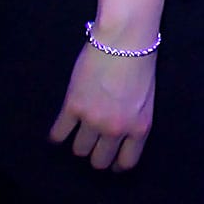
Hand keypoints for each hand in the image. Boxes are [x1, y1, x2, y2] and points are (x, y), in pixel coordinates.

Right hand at [48, 41, 156, 170]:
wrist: (124, 39)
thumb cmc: (141, 62)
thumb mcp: (147, 98)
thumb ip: (134, 120)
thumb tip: (120, 137)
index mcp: (139, 127)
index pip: (126, 162)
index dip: (116, 164)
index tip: (110, 160)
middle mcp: (116, 129)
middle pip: (99, 161)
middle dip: (95, 155)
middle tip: (92, 145)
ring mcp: (93, 119)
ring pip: (78, 150)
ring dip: (78, 143)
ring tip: (79, 131)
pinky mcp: (73, 107)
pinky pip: (59, 134)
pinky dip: (57, 135)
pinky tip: (60, 130)